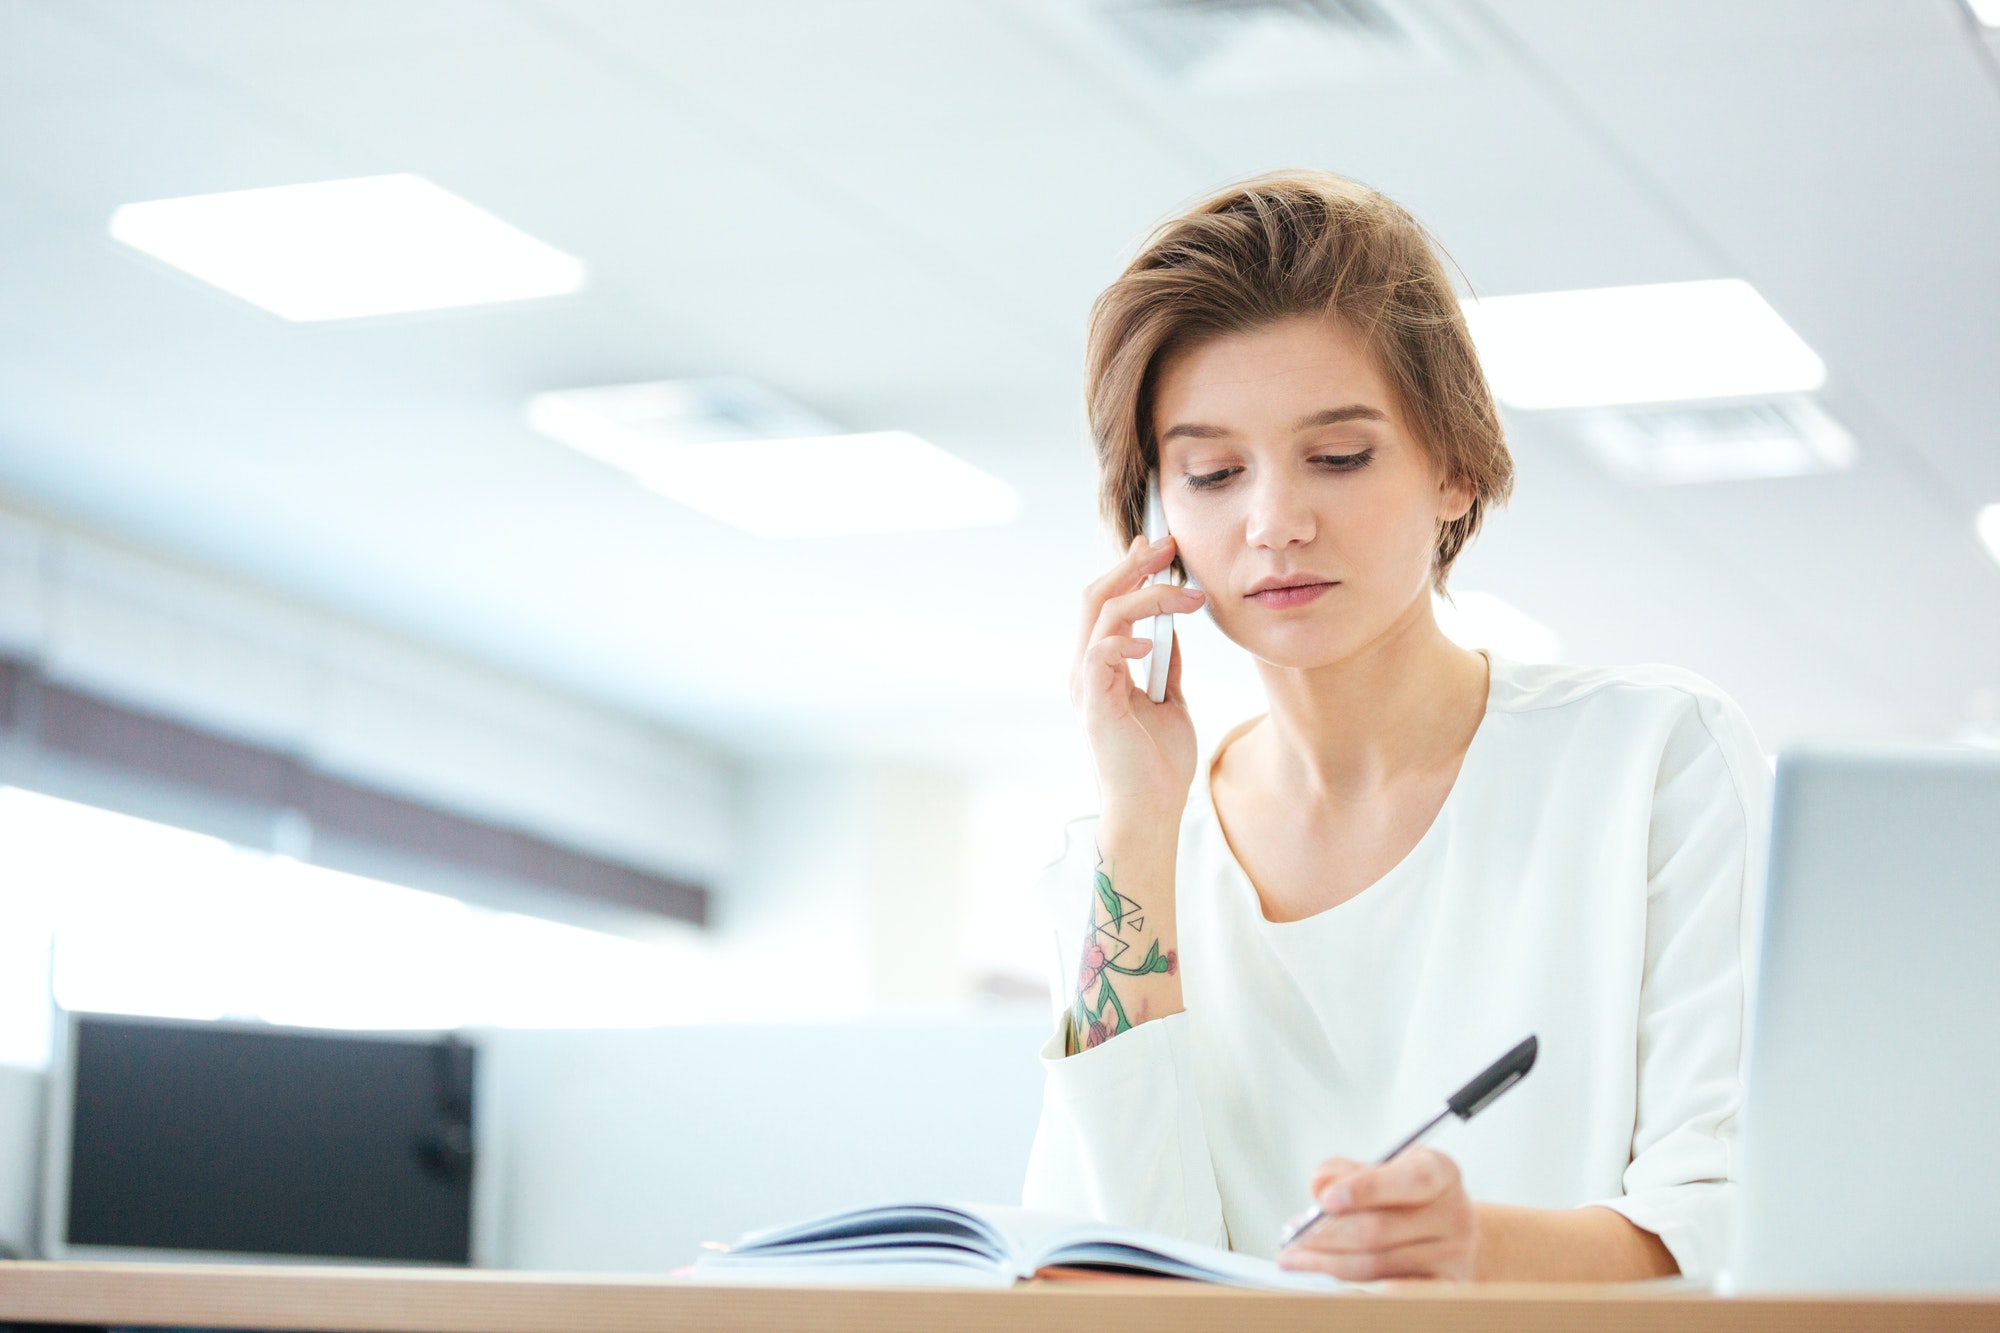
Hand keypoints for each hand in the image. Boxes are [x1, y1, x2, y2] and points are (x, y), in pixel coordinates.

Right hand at [1070, 534, 1205, 812]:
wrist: (1151, 810)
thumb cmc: (1159, 764)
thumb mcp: (1171, 700)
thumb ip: (1166, 664)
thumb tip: (1172, 628)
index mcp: (1101, 667)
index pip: (1107, 603)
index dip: (1130, 569)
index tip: (1160, 547)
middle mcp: (1086, 669)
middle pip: (1099, 597)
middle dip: (1134, 565)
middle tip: (1169, 545)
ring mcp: (1086, 684)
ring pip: (1105, 615)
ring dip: (1149, 596)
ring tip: (1190, 597)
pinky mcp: (1093, 702)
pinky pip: (1101, 653)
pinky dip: (1127, 640)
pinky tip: (1157, 642)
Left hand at [1277, 1150, 1477, 1282]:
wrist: (1451, 1229)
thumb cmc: (1407, 1195)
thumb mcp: (1382, 1169)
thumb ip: (1347, 1171)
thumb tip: (1319, 1183)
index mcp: (1441, 1172)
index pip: (1409, 1180)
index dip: (1367, 1189)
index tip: (1325, 1199)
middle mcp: (1454, 1213)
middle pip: (1380, 1229)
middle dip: (1326, 1235)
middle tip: (1293, 1237)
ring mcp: (1453, 1255)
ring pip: (1377, 1264)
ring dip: (1328, 1263)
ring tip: (1297, 1257)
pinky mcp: (1445, 1288)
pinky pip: (1396, 1295)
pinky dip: (1359, 1290)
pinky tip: (1330, 1282)